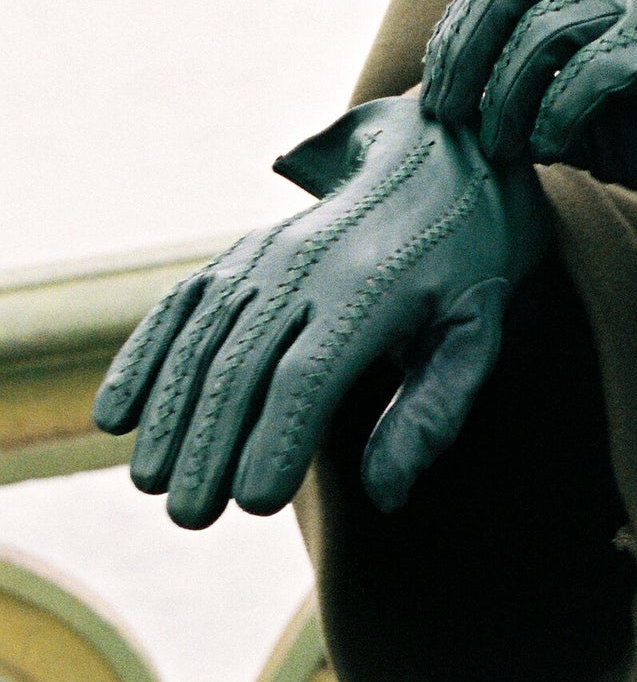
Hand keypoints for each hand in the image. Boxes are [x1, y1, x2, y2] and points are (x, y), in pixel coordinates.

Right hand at [93, 96, 549, 525]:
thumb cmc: (465, 269)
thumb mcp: (476, 333)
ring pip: (199, 340)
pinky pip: (177, 308)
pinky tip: (115, 418)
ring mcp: (260, 258)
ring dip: (169, 414)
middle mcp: (304, 269)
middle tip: (190, 517)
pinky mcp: (235, 259)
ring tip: (150, 485)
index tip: (255, 501)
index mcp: (372, 292)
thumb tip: (389, 495)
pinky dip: (143, 359)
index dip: (277, 436)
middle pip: (242, 365)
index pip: (310, 375)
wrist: (435, 165)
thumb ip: (434, 410)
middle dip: (209, 444)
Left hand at [421, 0, 636, 288]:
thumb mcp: (580, 107)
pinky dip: (558, 114)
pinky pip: (593, 71)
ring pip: (545, 33)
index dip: (456, 35)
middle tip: (451, 117)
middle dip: (467, 58)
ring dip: (509, 97)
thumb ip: (528, 91)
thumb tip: (453, 108)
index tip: (435, 92)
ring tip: (502, 147)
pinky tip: (550, 149)